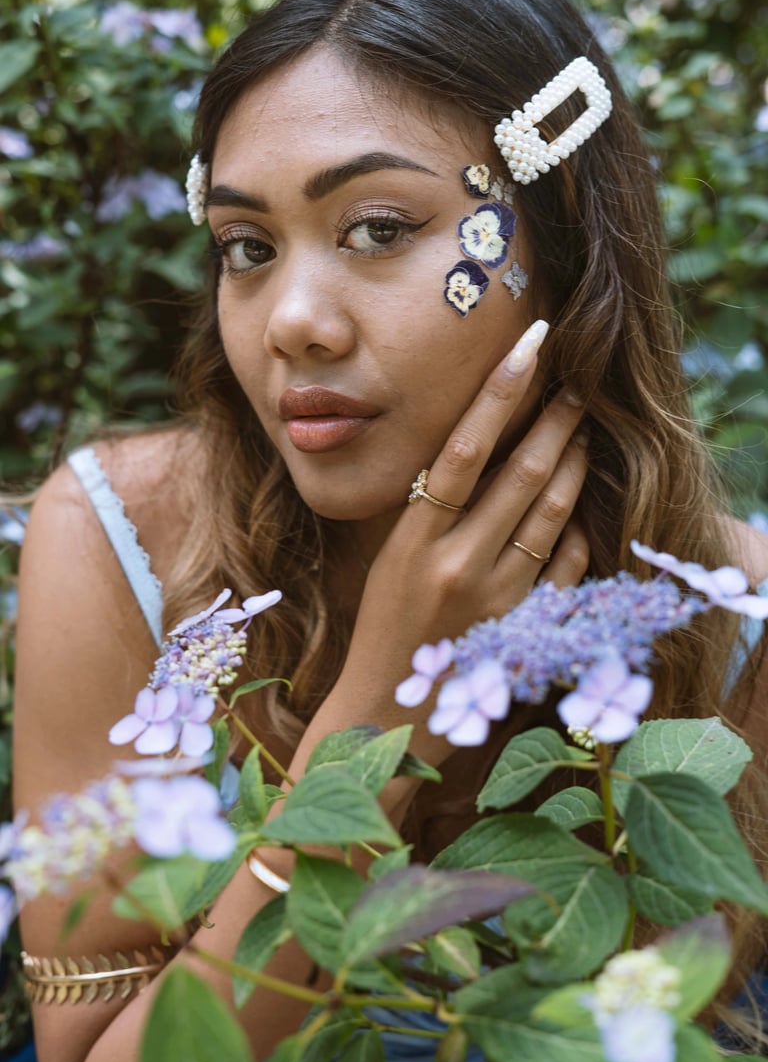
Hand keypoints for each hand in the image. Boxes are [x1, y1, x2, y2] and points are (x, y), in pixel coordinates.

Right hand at [319, 320, 589, 757]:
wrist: (389, 715)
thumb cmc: (384, 631)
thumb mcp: (391, 562)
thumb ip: (431, 512)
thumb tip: (476, 451)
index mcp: (413, 542)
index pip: (462, 449)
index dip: (499, 392)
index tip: (530, 346)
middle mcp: (457, 565)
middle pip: (521, 473)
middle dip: (557, 419)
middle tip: (579, 381)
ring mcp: (497, 598)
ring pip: (552, 512)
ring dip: (574, 464)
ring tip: (584, 430)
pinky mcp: (525, 627)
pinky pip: (566, 565)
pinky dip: (575, 531)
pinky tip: (577, 511)